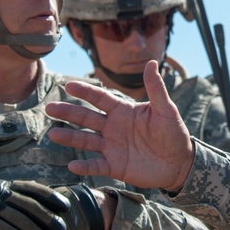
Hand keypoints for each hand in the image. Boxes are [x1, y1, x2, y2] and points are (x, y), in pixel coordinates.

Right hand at [47, 61, 195, 190]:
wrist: (180, 162)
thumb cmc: (174, 133)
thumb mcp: (166, 109)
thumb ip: (156, 89)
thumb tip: (152, 62)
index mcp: (123, 111)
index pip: (100, 98)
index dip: (85, 92)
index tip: (69, 85)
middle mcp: (113, 127)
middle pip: (86, 118)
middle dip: (68, 112)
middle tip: (50, 108)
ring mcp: (112, 147)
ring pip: (86, 140)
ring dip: (70, 137)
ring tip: (53, 133)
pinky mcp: (115, 166)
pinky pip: (96, 165)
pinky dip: (85, 166)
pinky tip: (73, 165)